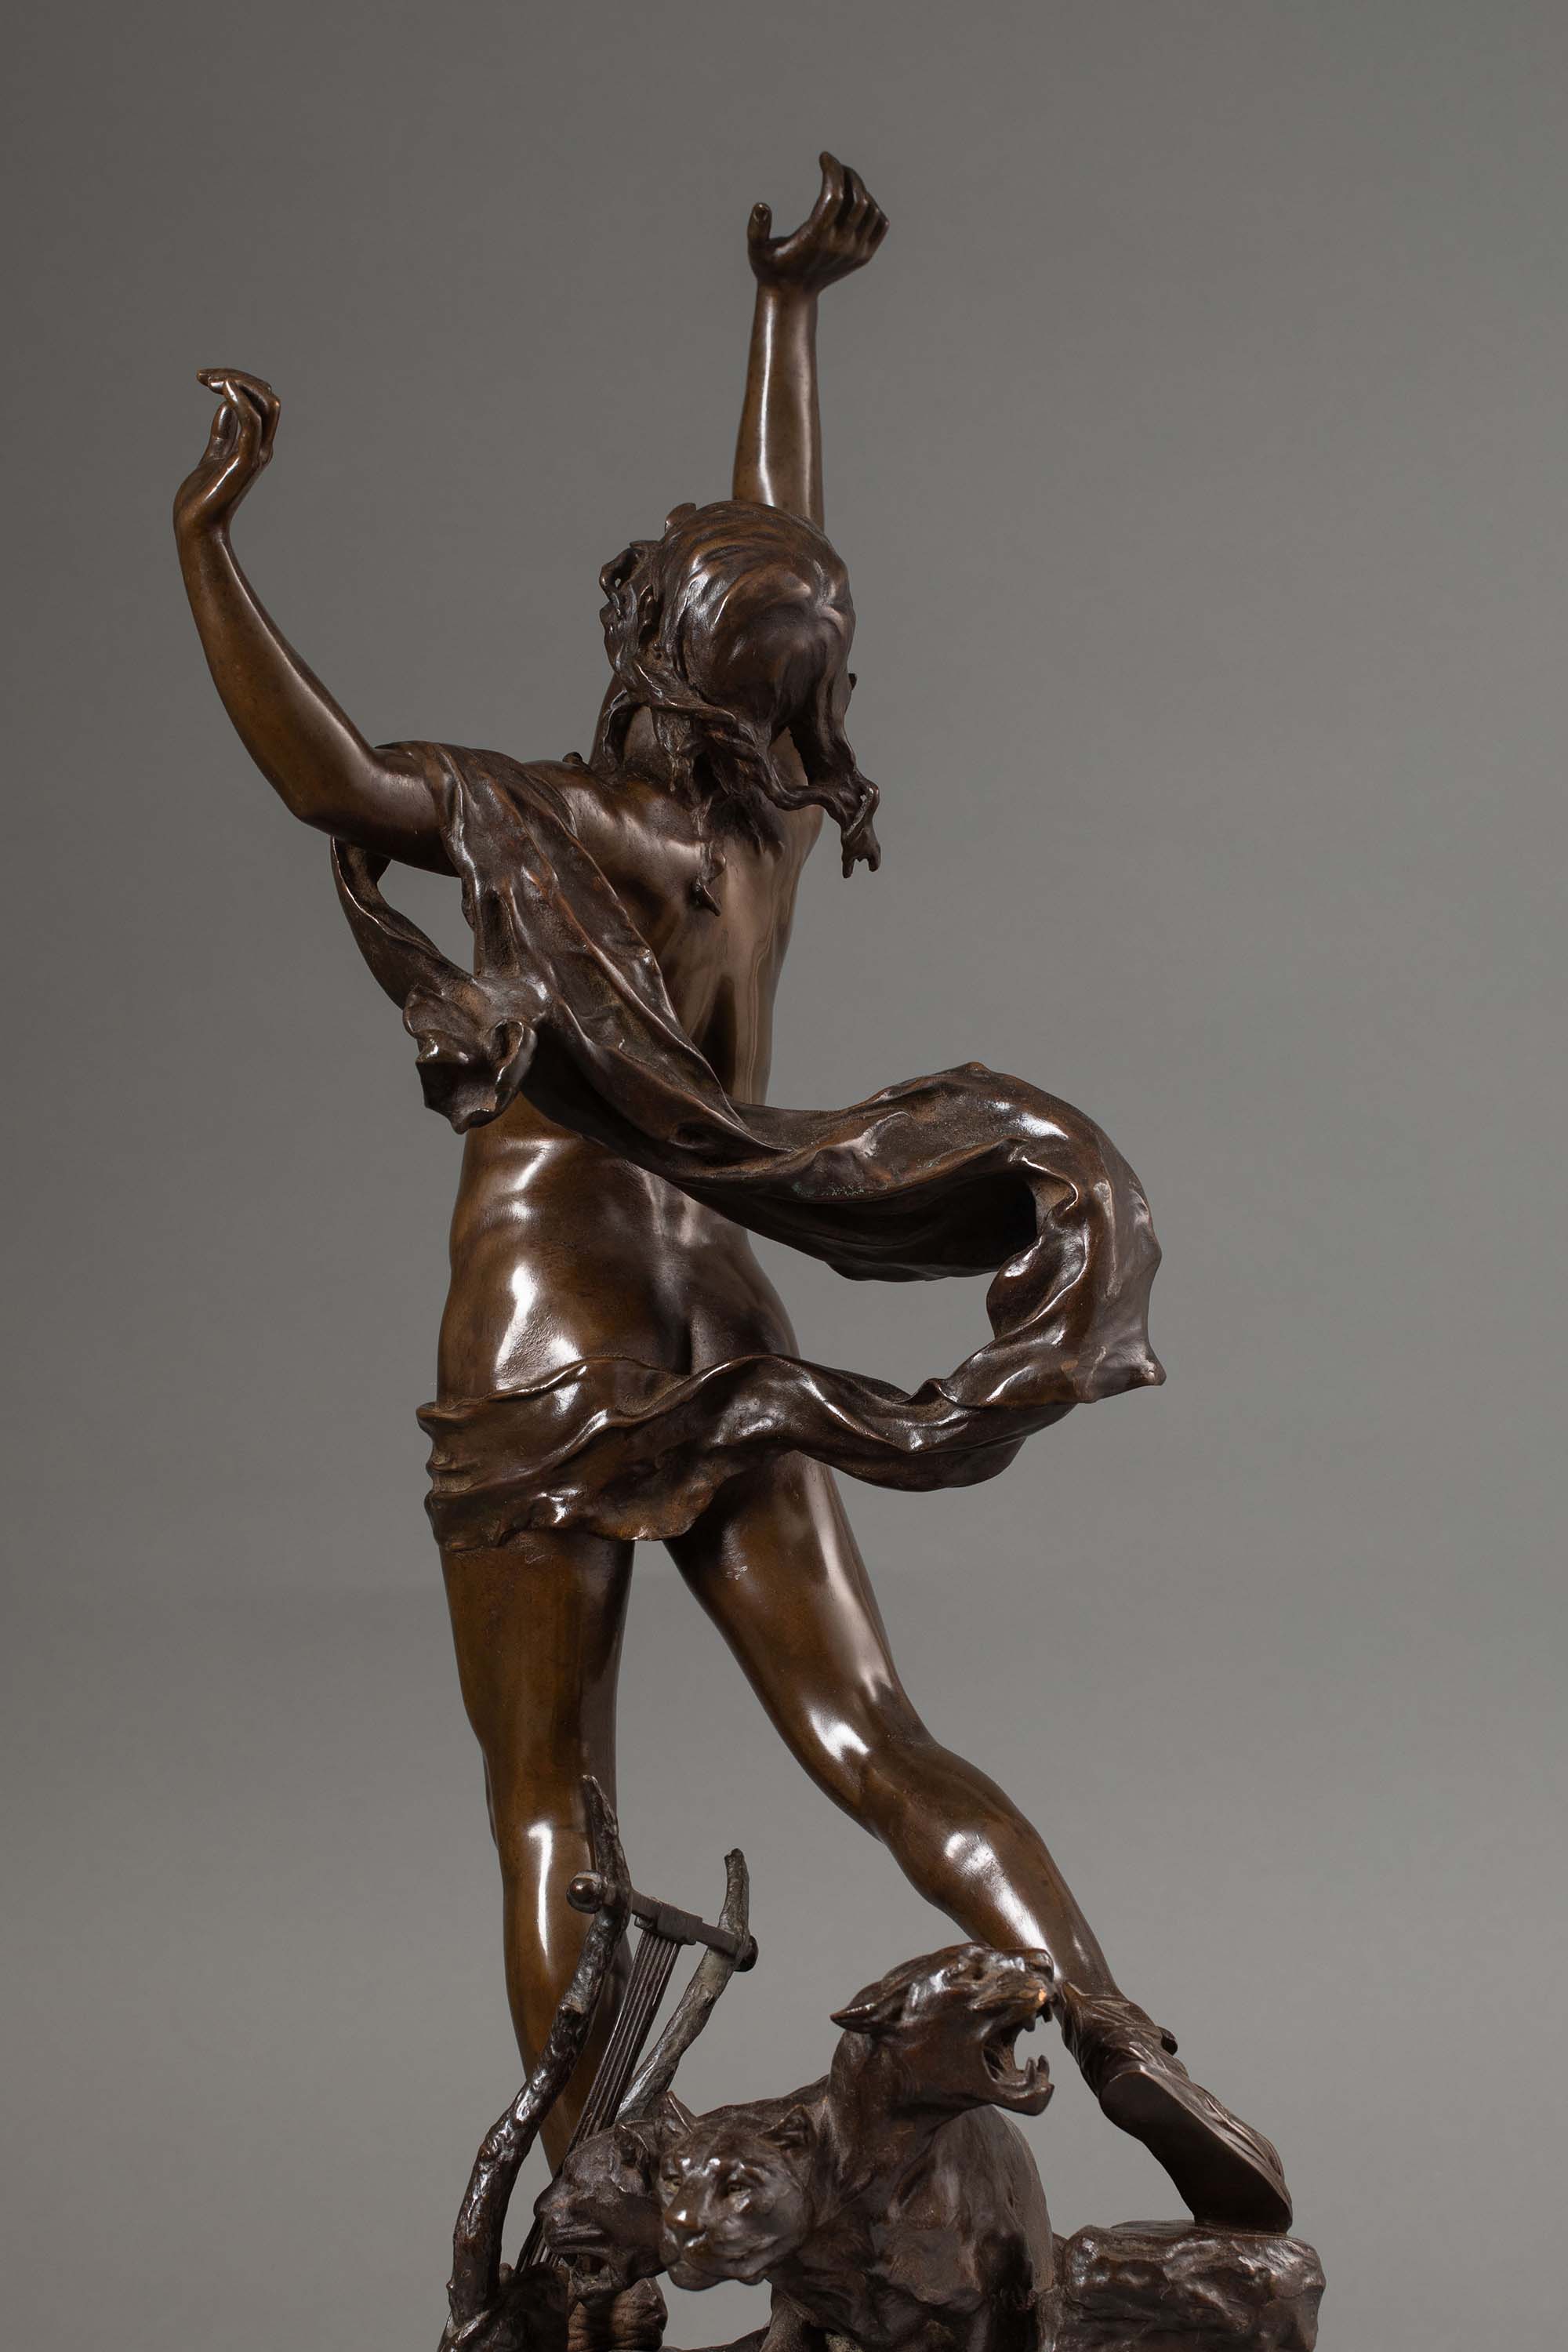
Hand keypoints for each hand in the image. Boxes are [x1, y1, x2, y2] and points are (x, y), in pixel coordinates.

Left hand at [174, 368, 279, 540]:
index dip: (239, 381)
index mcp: (257, 445)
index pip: (263, 400)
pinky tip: (221, 388)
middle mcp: (262, 448)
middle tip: (204, 378)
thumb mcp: (214, 451)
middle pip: (268, 396)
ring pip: (265, 403)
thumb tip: (226, 403)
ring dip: (238, 382)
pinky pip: (250, 423)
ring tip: (209, 380)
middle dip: (239, 377)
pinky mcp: (243, 462)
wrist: (197, 524)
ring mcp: (255, 455)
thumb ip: (224, 429)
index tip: (206, 380)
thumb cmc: (203, 494)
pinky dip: (239, 399)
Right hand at [747, 153, 887, 297]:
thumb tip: (761, 206)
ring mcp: (855, 252)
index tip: (824, 156)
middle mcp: (840, 245)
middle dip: (848, 174)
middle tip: (836, 166)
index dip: (832, 169)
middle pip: (858, 198)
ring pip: (871, 209)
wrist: (793, 296)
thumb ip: (756, 229)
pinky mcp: (864, 256)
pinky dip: (873, 207)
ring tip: (843, 183)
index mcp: (816, 238)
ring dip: (860, 189)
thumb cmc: (771, 268)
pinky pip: (880, 224)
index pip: (834, 195)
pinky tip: (855, 202)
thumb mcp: (756, 251)